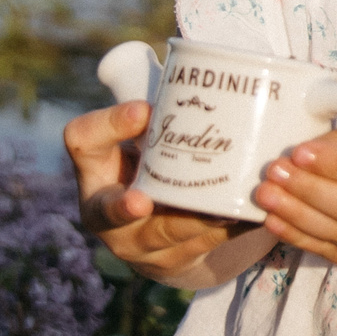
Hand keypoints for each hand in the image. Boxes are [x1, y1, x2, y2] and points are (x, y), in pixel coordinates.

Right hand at [64, 101, 267, 289]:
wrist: (157, 226)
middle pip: (112, 212)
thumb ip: (153, 111)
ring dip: (197, 219)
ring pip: (168, 234)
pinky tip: (253, 215)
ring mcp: (139, 244)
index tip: (142, 111)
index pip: (83, 141)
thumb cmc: (149, 162)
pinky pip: (205, 244)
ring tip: (223, 206)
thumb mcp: (140, 136)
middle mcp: (105, 213)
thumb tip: (189, 75)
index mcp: (92, 167)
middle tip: (142, 200)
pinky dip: (231, 228)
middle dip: (127, 208)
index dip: (108, 126)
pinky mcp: (175, 261)